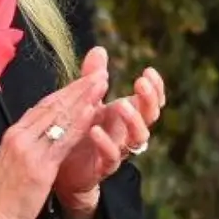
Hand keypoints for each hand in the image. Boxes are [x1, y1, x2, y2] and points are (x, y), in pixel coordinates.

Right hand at [0, 58, 112, 218]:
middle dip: (78, 88)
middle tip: (100, 73)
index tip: (83, 81)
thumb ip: (20, 144)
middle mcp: (18, 137)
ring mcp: (28, 150)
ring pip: (59, 118)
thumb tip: (30, 130)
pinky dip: (78, 125)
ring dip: (83, 99)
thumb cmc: (1, 194)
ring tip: (102, 84)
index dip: (65, 92)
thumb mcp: (5, 161)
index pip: (42, 107)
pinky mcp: (39, 167)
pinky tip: (93, 112)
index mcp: (12, 135)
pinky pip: (63, 141)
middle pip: (52, 106)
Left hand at [53, 53, 166, 218]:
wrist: (62, 169)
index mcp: (128, 115)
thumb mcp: (86, 100)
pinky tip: (95, 130)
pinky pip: (111, 157)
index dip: (156, 88)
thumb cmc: (79, 131)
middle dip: (149, 99)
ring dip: (133, 120)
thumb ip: (93, 77)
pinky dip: (106, 143)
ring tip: (122, 104)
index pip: (152, 101)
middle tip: (140, 83)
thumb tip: (99, 49)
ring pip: (138, 138)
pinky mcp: (104, 167)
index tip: (149, 71)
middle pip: (151, 117)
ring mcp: (119, 150)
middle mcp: (128, 132)